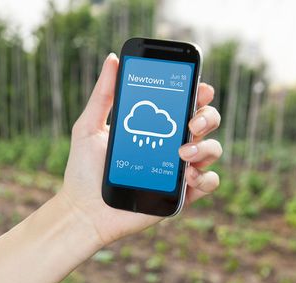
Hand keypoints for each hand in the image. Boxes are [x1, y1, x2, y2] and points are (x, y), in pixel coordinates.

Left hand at [57, 53, 222, 247]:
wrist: (83, 211)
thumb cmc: (83, 171)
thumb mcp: (88, 127)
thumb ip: (102, 95)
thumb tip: (113, 59)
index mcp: (154, 126)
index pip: (185, 103)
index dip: (199, 92)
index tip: (200, 87)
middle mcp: (171, 145)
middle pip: (206, 122)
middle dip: (207, 116)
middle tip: (190, 122)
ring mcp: (178, 171)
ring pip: (212, 150)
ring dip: (206, 147)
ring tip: (183, 152)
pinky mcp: (180, 196)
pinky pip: (209, 183)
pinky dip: (206, 177)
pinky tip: (189, 175)